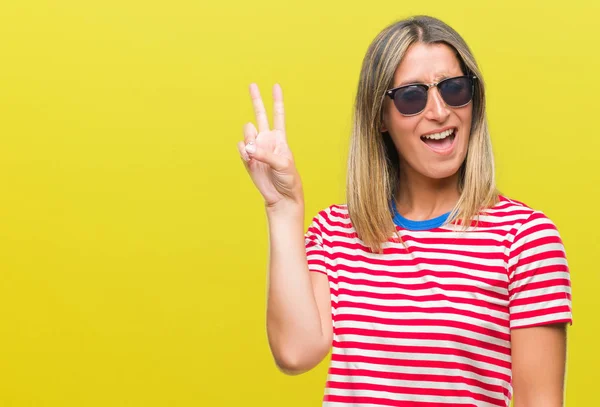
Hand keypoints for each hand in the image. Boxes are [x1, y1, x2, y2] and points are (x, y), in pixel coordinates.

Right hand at [237, 83, 302, 208]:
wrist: (281, 197)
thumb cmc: (288, 179)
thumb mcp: (282, 164)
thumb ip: (265, 154)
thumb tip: (248, 148)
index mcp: (280, 138)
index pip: (278, 115)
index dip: (277, 101)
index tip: (276, 86)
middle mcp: (267, 140)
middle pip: (260, 115)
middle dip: (256, 99)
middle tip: (252, 84)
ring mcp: (256, 148)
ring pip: (247, 132)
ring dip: (250, 138)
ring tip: (255, 152)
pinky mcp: (247, 159)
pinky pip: (241, 148)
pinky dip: (244, 152)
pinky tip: (249, 159)